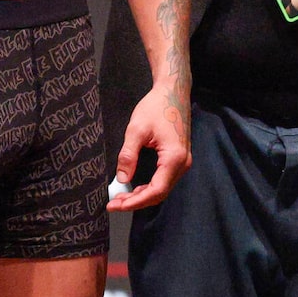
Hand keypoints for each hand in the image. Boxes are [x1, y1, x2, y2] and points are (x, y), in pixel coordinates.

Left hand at [110, 86, 189, 211]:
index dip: (135, 201)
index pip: (156, 190)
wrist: (173, 92)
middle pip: (160, 193)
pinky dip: (149, 187)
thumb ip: (128, 155)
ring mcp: (183, 162)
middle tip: (115, 203)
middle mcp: (182, 163)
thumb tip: (121, 179)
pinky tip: (134, 187)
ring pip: (162, 189)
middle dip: (136, 201)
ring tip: (121, 197)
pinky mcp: (179, 159)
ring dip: (142, 195)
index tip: (116, 204)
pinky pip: (164, 180)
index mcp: (174, 157)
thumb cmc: (156, 107)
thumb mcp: (137, 129)